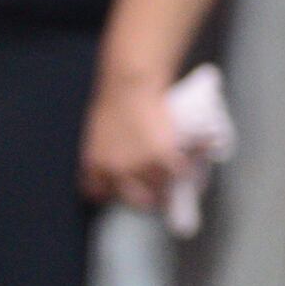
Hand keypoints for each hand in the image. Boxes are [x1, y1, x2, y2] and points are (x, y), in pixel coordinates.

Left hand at [83, 73, 188, 208]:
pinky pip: (178, 174)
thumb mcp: (98, 133)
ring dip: (170, 185)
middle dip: (147, 198)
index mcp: (95, 165)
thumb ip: (104, 152)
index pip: (98, 193)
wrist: (130, 86)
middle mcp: (116, 172)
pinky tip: (190, 165)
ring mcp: (140, 167)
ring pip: (161, 190)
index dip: (112, 194)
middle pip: (135, 200)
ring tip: (176, 177)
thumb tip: (115, 165)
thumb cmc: (114, 101)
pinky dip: (187, 170)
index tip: (121, 192)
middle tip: (158, 192)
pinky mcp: (163, 157)